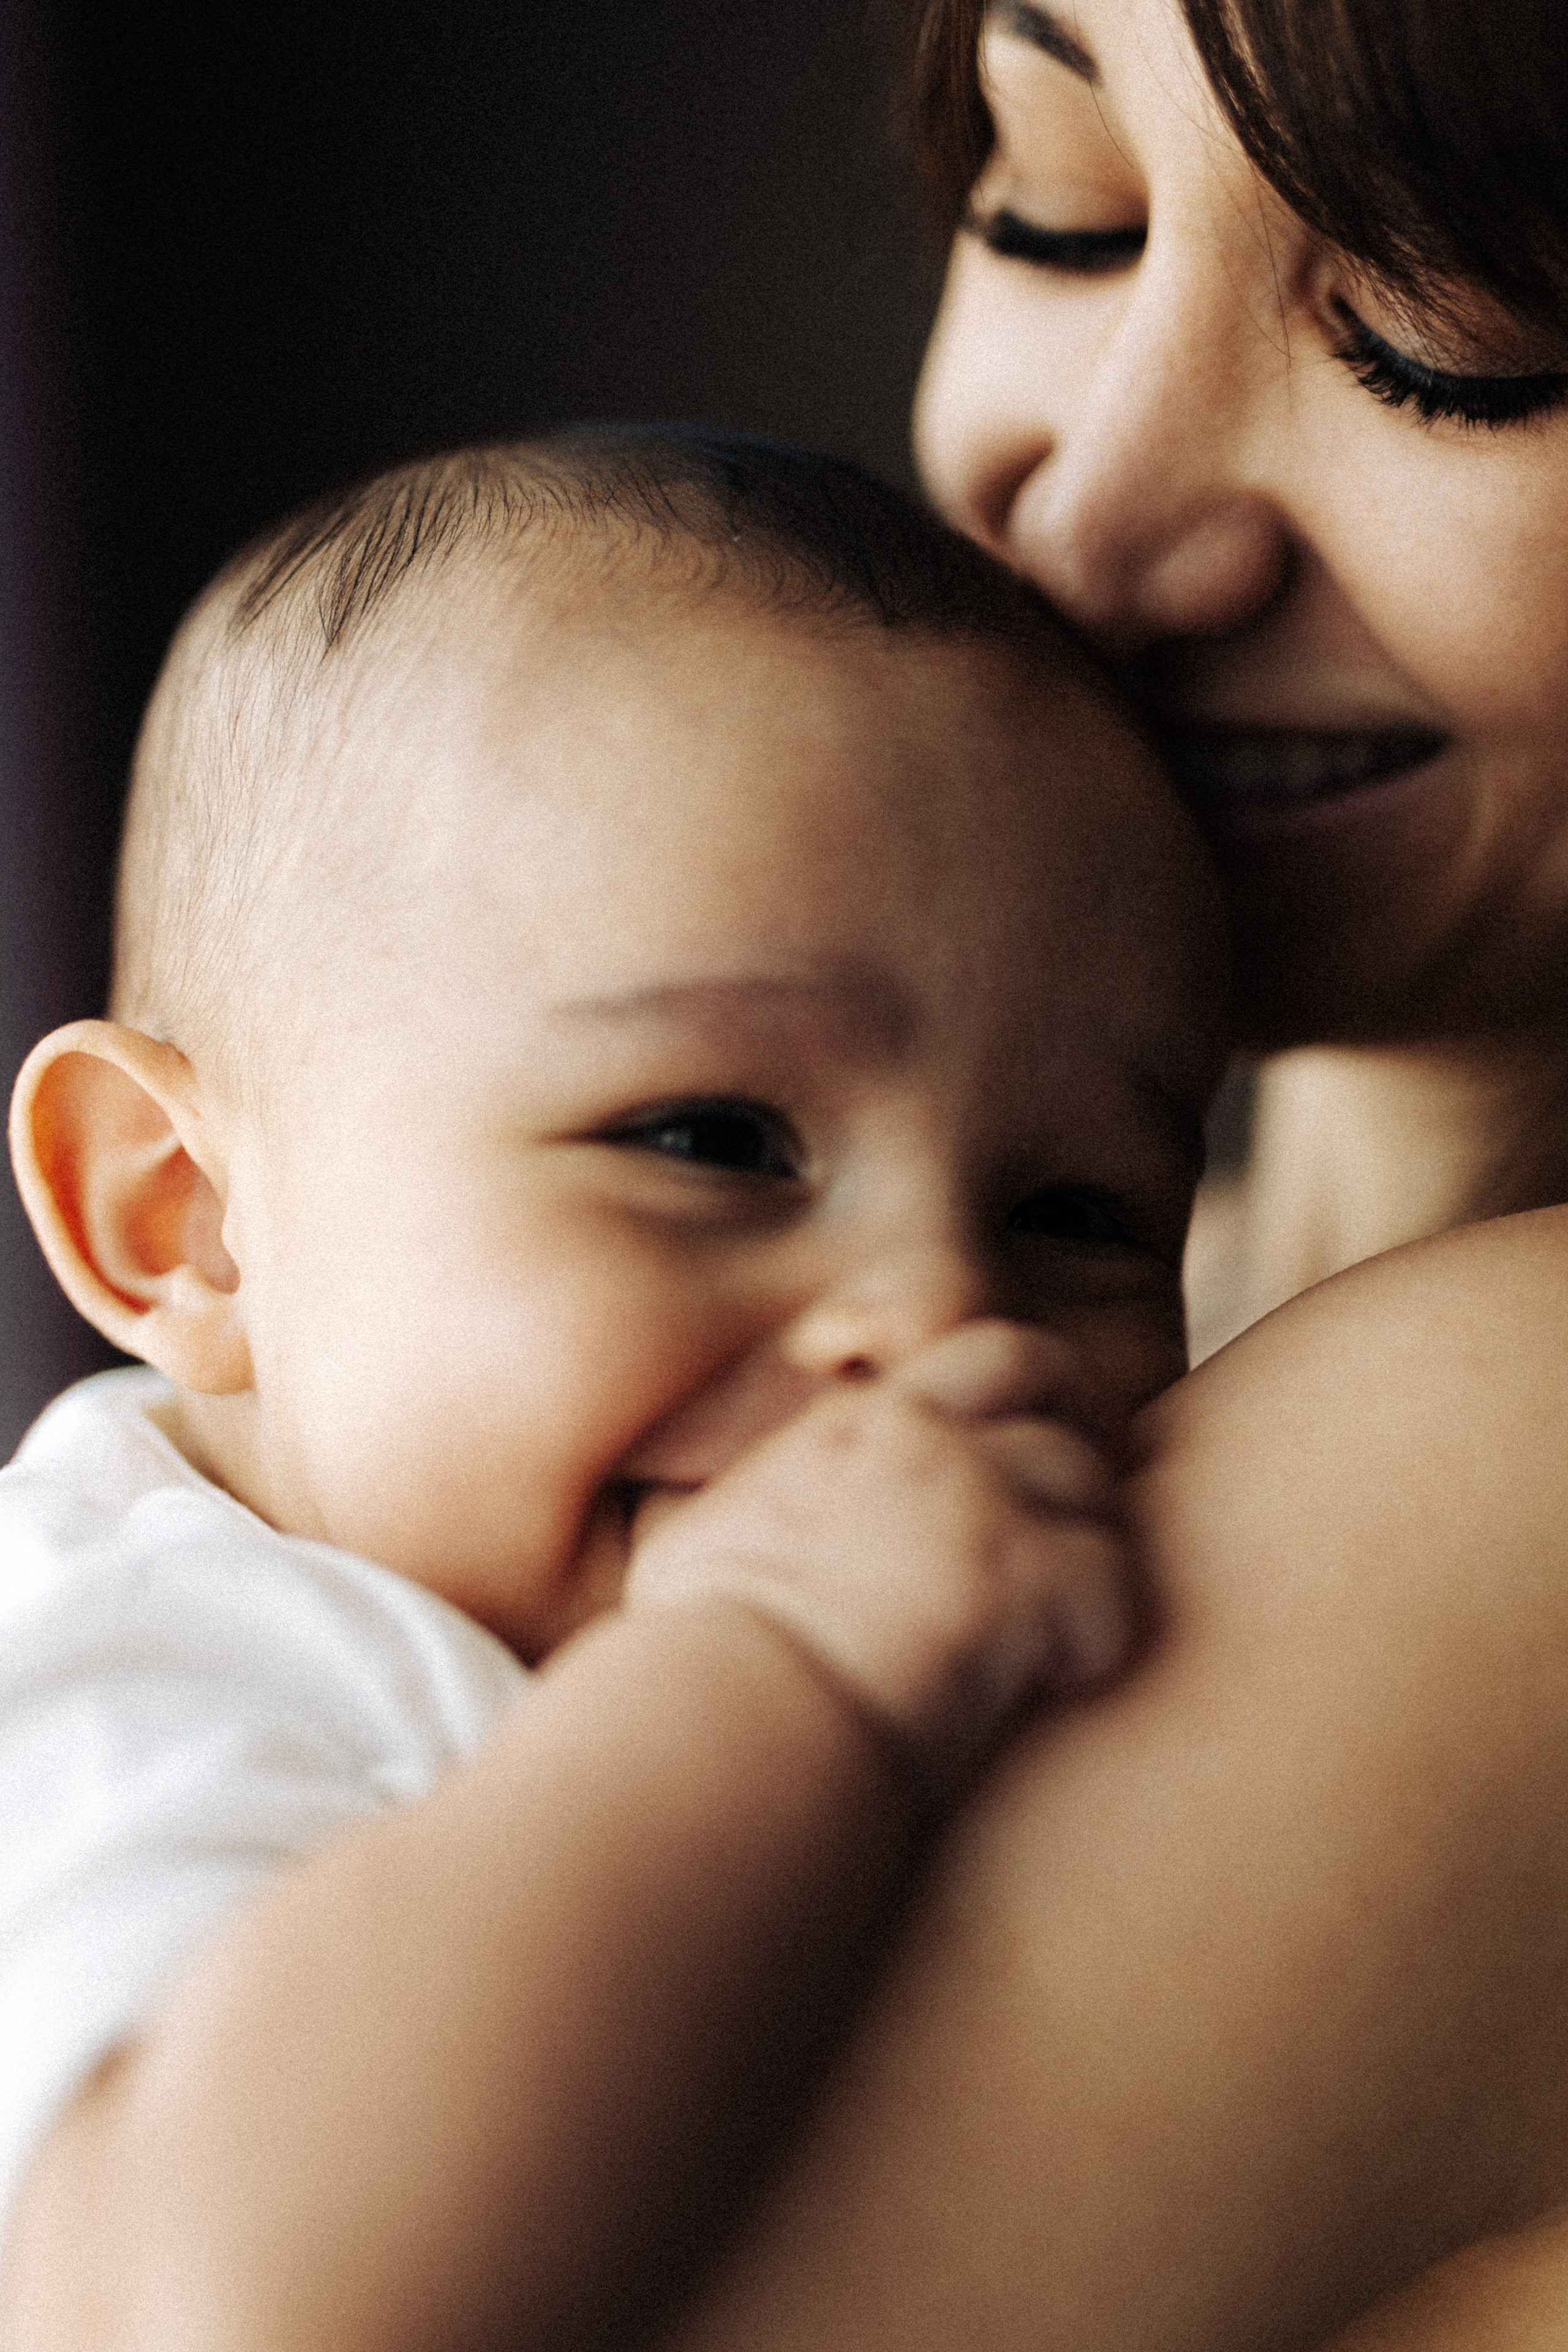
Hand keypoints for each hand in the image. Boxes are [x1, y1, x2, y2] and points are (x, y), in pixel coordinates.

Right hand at [624, 1320, 1133, 1788]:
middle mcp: (918, 1439)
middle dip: (1080, 1420)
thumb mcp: (691, 1552)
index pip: (963, 1357)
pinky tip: (1068, 1675)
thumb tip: (703, 1533)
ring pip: (1088, 1481)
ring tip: (1067, 1618)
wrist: (729, 1714)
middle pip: (1041, 1366)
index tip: (1023, 1451)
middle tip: (1082, 1505)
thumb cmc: (695, 1658)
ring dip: (1091, 1544)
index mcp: (849, 1428)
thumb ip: (737, 1515)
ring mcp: (973, 1498)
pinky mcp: (1018, 1575)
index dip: (1012, 1399)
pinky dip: (1103, 1631)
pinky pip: (1113, 1581)